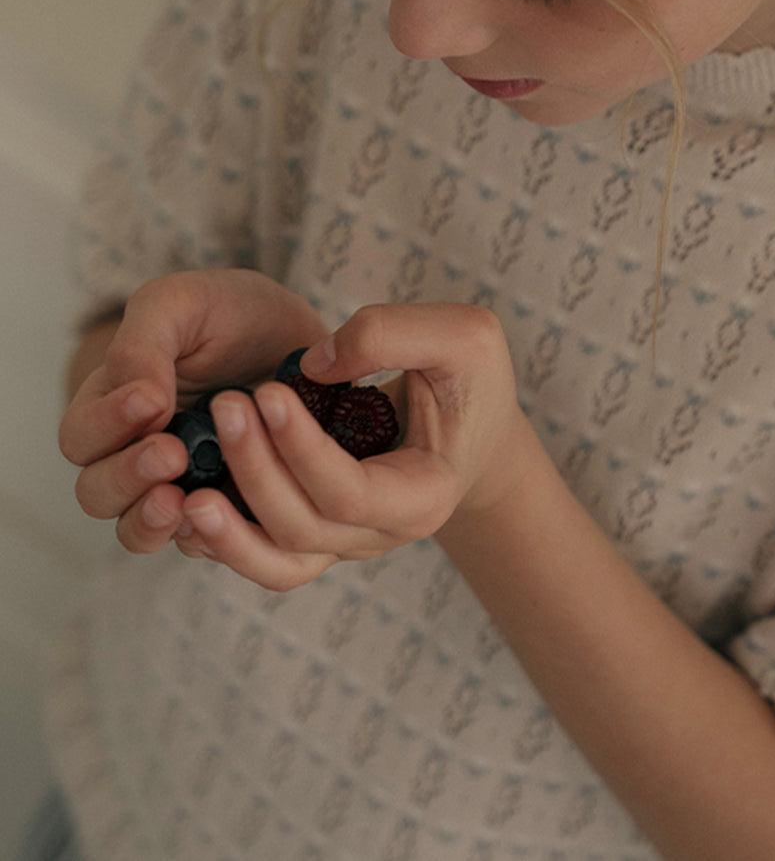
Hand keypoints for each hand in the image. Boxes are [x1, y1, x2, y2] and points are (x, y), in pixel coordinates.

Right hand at [59, 269, 328, 553]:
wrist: (303, 337)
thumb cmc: (232, 313)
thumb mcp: (184, 304)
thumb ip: (144, 343)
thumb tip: (139, 400)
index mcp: (114, 405)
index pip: (81, 437)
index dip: (107, 425)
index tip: (151, 400)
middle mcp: (136, 454)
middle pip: (97, 494)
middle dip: (127, 477)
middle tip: (171, 452)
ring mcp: (179, 485)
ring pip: (139, 529)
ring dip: (152, 520)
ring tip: (184, 500)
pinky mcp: (225, 507)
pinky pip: (202, 542)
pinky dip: (206, 536)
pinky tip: (227, 516)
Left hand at [174, 302, 539, 590]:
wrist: (473, 424)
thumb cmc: (471, 378)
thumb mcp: (462, 336)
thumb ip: (392, 333)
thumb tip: (313, 363)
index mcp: (424, 493)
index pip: (350, 492)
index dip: (301, 449)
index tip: (266, 390)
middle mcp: (382, 533)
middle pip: (304, 529)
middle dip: (256, 471)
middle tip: (223, 404)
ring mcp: (346, 541)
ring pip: (278, 562)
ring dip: (228, 532)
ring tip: (181, 493)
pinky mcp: (316, 532)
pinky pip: (265, 558)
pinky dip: (224, 543)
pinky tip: (184, 505)